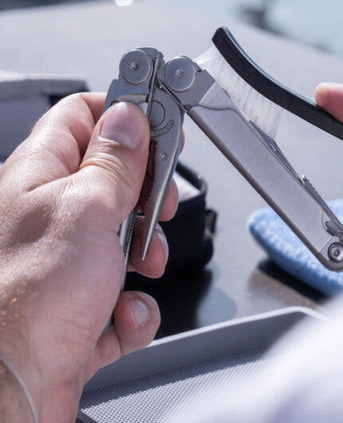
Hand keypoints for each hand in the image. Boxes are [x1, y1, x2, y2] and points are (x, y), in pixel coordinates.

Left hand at [0, 93, 177, 421]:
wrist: (6, 393)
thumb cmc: (26, 299)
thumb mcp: (87, 208)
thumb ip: (114, 160)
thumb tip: (129, 116)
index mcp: (42, 174)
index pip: (85, 115)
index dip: (126, 115)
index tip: (161, 126)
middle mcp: (51, 214)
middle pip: (116, 178)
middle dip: (148, 195)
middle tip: (158, 205)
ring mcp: (67, 262)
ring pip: (127, 238)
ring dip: (148, 256)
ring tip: (139, 269)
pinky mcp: (81, 305)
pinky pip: (125, 293)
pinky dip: (132, 308)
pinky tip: (117, 317)